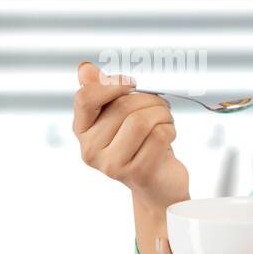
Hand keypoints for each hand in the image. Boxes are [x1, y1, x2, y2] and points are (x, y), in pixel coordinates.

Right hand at [73, 60, 188, 208]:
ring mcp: (112, 165)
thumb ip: (101, 90)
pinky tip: (168, 136)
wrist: (158, 184)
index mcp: (82, 130)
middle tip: (160, 106)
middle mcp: (90, 150)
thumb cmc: (139, 142)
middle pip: (122, 107)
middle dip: (149, 100)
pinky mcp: (136, 173)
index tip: (132, 84)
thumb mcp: (119, 115)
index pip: (85, 98)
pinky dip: (170, 130)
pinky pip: (159, 136)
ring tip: (165, 120)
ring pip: (141, 120)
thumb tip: (85, 68)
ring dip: (162, 114)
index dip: (111, 84)